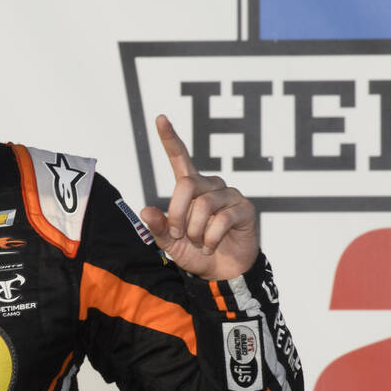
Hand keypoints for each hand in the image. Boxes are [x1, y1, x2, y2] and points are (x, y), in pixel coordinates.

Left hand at [139, 115, 258, 280]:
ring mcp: (229, 195)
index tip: (159, 118)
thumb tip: (145, 210)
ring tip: (199, 243)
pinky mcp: (244, 209)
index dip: (170, 138)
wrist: (220, 273)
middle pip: (185, 186)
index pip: (179, 158)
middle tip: (178, 235)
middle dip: (176, 215)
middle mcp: (210, 185)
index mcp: (190, 187)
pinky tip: (211, 246)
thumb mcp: (169, 243)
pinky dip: (210, 239)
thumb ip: (158, 227)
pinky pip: (221, 220)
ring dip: (195, 232)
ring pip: (202, 206)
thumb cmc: (194, 252)